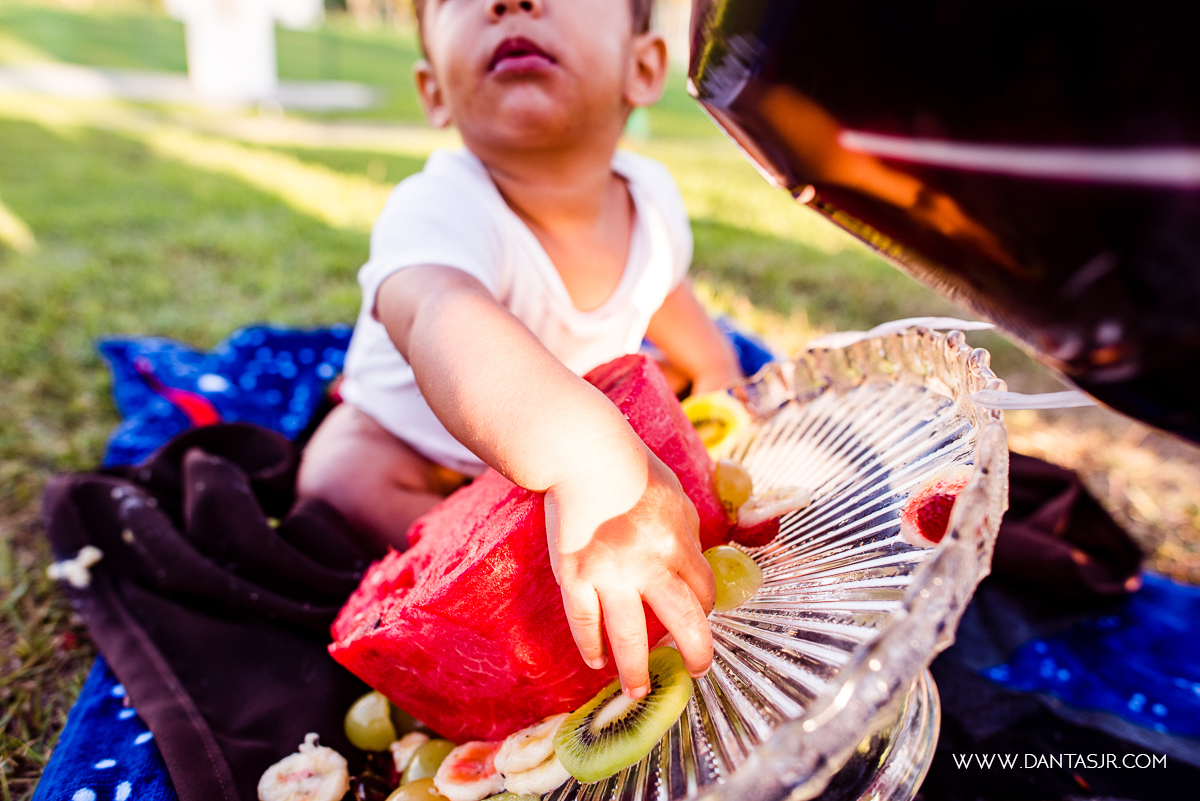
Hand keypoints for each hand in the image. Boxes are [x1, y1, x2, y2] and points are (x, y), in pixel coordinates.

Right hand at [545, 444, 715, 699]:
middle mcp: (650, 564)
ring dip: (636, 670)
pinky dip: (590, 646)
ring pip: (630, 636)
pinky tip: (595, 660)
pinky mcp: (577, 575)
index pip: (703, 591)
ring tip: (637, 691)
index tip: (698, 616)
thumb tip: (691, 560)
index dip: (705, 608)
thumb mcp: (675, 494)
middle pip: (684, 622)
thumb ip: (685, 530)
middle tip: (695, 670)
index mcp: (679, 542)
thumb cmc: (630, 465)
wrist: (583, 452)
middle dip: (695, 653)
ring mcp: (611, 573)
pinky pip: (584, 621)